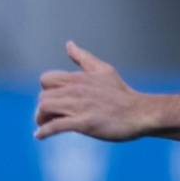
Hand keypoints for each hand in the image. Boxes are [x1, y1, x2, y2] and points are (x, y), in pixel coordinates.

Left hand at [34, 41, 154, 141]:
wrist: (139, 112)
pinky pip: (55, 126)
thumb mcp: (104, 70)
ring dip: (41, 119)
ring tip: (45, 125)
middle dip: (42, 108)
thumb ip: (84, 58)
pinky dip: (44, 131)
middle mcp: (76, 90)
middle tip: (48, 116)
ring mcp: (79, 107)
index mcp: (79, 78)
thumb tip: (69, 44)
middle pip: (43, 96)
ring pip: (45, 108)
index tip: (53, 99)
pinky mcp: (84, 123)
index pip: (47, 79)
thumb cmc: (122, 93)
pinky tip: (40, 135)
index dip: (46, 89)